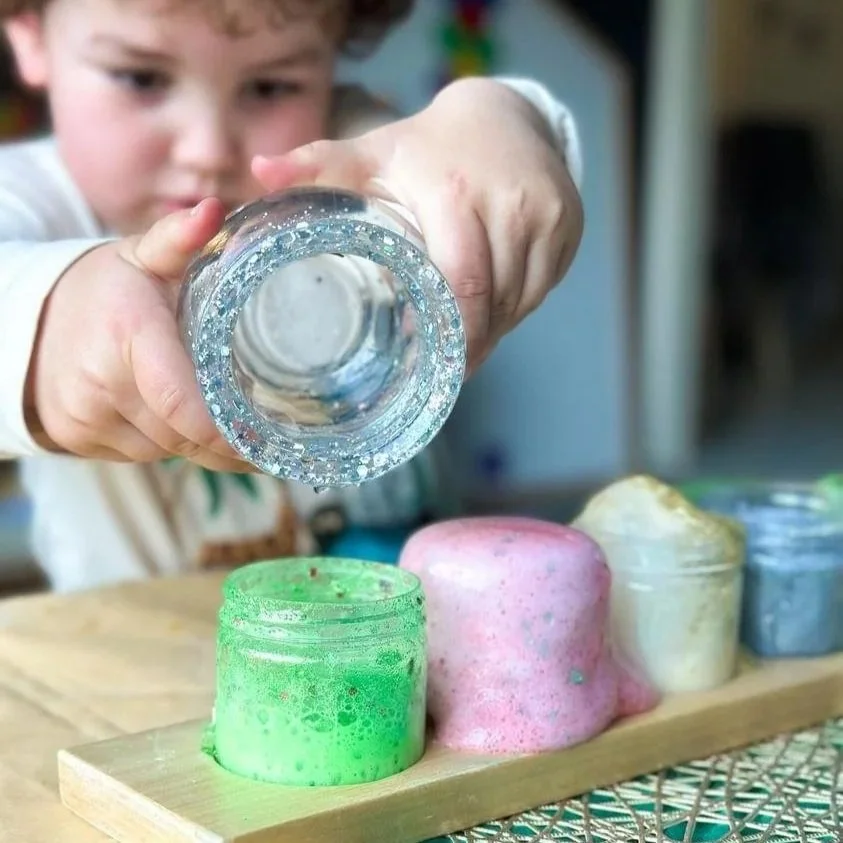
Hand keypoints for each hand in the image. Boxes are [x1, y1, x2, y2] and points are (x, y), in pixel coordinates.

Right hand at [25, 198, 251, 471]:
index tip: (265, 435)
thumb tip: (214, 211)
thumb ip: (177, 240)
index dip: (226, 431)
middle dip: (227, 443)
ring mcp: (85, 417)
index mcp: (128, 334)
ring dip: (200, 445)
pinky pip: (141, 456)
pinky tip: (184, 426)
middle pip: (183, 434)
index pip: (182, 401)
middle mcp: (102, 382)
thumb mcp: (139, 257)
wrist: (28, 320)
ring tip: (232, 430)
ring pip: (166, 451)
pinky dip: (169, 446)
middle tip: (268, 436)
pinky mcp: (77, 440)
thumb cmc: (102, 289)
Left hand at [253, 77, 583, 372]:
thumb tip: (260, 174)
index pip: (460, 283)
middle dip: (470, 346)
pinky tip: (493, 318)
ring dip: (494, 332)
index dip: (448, 335)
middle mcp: (510, 205)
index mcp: (455, 193)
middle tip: (445, 373)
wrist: (503, 115)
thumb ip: (319, 165)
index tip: (429, 365)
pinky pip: (544, 289)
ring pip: (521, 302)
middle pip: (494, 302)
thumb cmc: (427, 146)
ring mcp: (548, 218)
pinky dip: (516, 311)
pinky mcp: (569, 228)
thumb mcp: (373, 152)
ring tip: (465, 349)